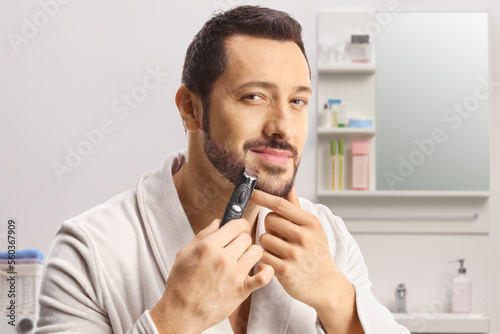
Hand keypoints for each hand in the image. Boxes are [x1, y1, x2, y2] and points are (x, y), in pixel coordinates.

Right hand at [150, 218, 273, 333]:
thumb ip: (203, 235)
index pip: (235, 225)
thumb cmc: (180, 284)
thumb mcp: (184, 253)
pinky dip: (266, 271)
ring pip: (256, 252)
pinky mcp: (242, 291)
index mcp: (208, 247)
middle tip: (236, 247)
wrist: (181, 313)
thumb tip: (217, 222)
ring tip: (244, 259)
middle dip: (242, 240)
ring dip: (251, 253)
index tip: (240, 227)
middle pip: (246, 237)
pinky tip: (260, 269)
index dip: (239, 224)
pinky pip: (264, 277)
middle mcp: (223, 259)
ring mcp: (234, 275)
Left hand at [250, 186, 349, 310]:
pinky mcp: (285, 271)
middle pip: (269, 219)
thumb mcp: (312, 228)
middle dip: (270, 227)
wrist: (325, 284)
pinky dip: (266, 258)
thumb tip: (289, 184)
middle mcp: (304, 237)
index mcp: (310, 223)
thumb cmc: (315, 253)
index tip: (251, 192)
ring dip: (267, 244)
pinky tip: (277, 261)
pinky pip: (262, 256)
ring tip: (280, 251)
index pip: (280, 204)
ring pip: (264, 238)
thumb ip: (296, 206)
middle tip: (281, 236)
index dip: (263, 197)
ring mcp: (295, 254)